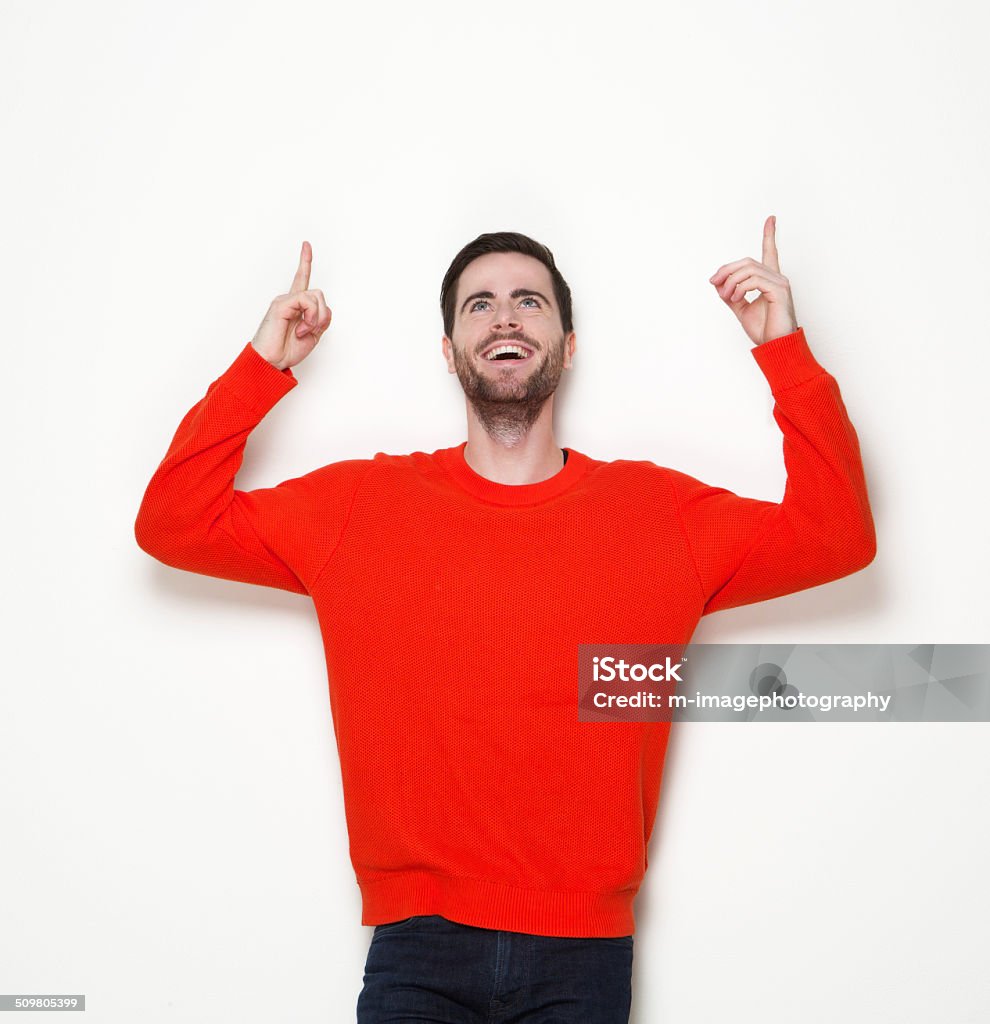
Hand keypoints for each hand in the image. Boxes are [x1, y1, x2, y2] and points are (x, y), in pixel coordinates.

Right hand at [250, 240, 332, 369]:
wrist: (271, 362)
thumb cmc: (286, 350)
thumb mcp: (312, 336)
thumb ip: (320, 320)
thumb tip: (325, 310)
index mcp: (295, 307)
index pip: (301, 279)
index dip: (305, 262)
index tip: (306, 245)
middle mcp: (289, 300)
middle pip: (319, 294)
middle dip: (322, 315)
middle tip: (312, 331)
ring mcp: (284, 301)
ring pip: (316, 296)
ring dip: (316, 318)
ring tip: (304, 332)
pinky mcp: (281, 304)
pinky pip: (307, 301)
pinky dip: (310, 317)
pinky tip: (300, 329)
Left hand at [709, 216, 797, 345]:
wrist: (775, 346)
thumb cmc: (764, 330)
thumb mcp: (740, 309)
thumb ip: (730, 295)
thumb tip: (717, 284)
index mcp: (770, 280)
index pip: (770, 252)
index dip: (769, 235)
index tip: (771, 218)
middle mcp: (777, 277)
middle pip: (747, 261)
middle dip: (726, 270)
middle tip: (713, 283)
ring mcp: (780, 282)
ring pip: (748, 269)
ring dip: (730, 281)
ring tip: (726, 296)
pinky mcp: (779, 290)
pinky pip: (754, 280)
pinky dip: (739, 287)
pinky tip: (734, 298)